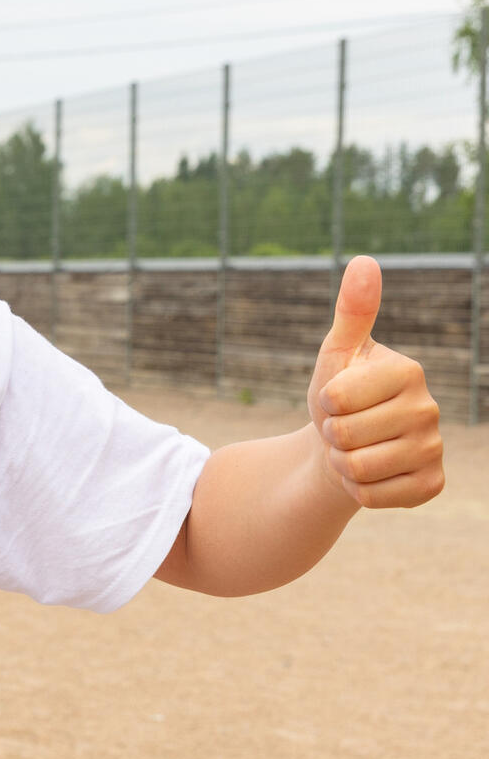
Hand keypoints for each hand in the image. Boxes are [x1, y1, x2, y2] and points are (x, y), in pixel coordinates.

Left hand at [309, 256, 442, 508]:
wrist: (344, 448)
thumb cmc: (338, 397)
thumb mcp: (337, 354)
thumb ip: (352, 312)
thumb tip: (365, 262)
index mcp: (407, 371)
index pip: (337, 398)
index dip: (325, 402)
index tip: (337, 399)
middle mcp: (428, 409)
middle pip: (345, 435)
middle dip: (331, 436)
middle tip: (344, 429)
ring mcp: (433, 449)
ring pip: (357, 468)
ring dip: (342, 464)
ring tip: (353, 450)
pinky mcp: (430, 485)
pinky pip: (372, 496)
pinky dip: (357, 490)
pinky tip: (369, 475)